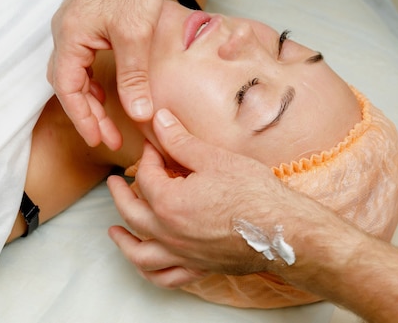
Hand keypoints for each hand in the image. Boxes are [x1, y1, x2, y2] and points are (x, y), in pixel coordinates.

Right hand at [48, 0, 162, 149]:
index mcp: (70, 39)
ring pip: (76, 74)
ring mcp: (76, 28)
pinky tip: (109, 90)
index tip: (99, 140)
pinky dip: (95, 80)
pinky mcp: (89, 24)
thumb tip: (138, 114)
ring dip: (91, 99)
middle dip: (88, 114)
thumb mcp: (135, 37)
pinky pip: (85, 60)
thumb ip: (134, 77)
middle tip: (108, 138)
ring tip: (109, 121)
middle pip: (69, 85)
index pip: (68, 90)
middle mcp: (66, 34)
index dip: (83, 119)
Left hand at [108, 109, 288, 288]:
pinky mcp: (198, 268)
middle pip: (132, 213)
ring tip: (115, 231)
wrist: (283, 229)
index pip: (146, 176)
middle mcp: (169, 233)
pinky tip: (148, 264)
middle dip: (120, 194)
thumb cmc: (253, 194)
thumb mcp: (215, 158)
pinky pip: (165, 277)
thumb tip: (159, 120)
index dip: (147, 157)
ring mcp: (182, 254)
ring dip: (123, 241)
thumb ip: (181, 141)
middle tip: (116, 182)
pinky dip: (150, 272)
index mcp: (168, 203)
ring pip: (140, 253)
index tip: (153, 146)